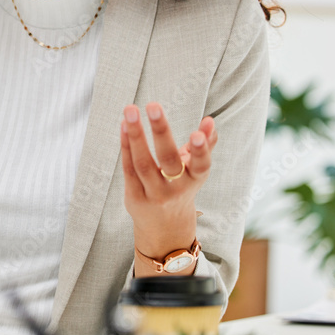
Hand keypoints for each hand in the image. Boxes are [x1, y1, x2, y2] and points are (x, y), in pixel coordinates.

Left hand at [120, 103, 217, 262]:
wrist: (165, 230)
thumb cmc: (181, 189)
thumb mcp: (195, 171)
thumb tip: (210, 121)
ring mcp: (153, 194)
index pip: (200, 165)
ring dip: (136, 134)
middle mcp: (175, 189)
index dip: (200, 150)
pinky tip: (123, 126)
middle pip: (167, 160)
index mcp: (195, 180)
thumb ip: (204, 146)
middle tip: (154, 105)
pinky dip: (126, 145)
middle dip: (161, 131)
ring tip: (131, 109)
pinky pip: (129, 168)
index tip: (198, 132)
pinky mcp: (135, 196)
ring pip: (143, 162)